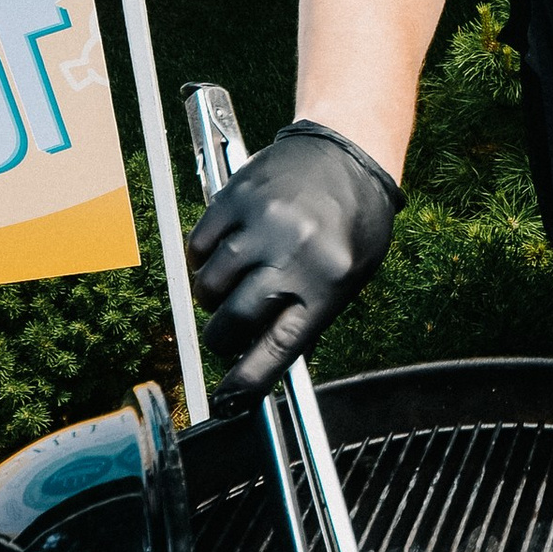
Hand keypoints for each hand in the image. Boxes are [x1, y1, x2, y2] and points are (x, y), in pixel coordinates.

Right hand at [189, 122, 399, 406]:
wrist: (348, 151)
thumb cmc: (353, 221)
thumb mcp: (349, 276)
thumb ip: (308, 315)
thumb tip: (260, 357)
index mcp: (328, 282)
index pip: (279, 347)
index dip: (248, 380)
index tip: (229, 400)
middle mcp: (294, 253)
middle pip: (235, 319)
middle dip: (223, 336)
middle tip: (227, 331)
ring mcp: (261, 223)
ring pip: (210, 285)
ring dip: (212, 297)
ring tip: (229, 287)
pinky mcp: (236, 197)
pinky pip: (198, 246)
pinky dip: (202, 260)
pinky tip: (220, 255)